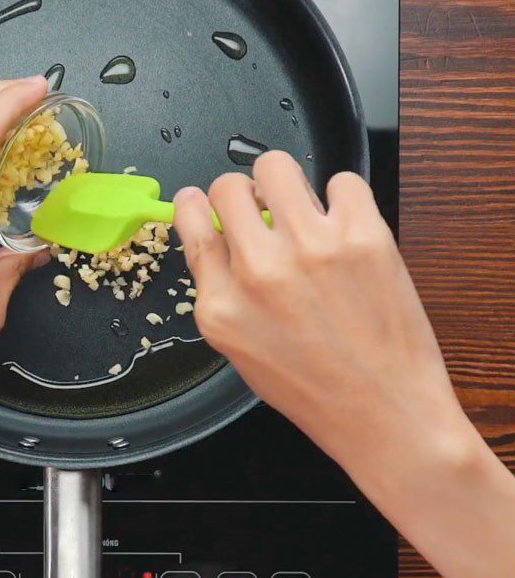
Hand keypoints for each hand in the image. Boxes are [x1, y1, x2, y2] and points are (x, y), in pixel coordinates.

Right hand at [174, 151, 466, 472]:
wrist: (385, 411)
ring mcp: (311, 248)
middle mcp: (259, 271)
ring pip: (276, 166)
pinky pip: (341, 180)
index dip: (193, 205)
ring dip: (283, 182)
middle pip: (227, 187)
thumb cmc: (314, 388)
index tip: (198, 199)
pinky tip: (343, 228)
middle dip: (239, 192)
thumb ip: (220, 291)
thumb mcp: (241, 348)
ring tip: (301, 210)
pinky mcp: (362, 237)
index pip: (191, 226)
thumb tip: (214, 236)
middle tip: (261, 209)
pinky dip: (340, 198)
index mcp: (222, 305)